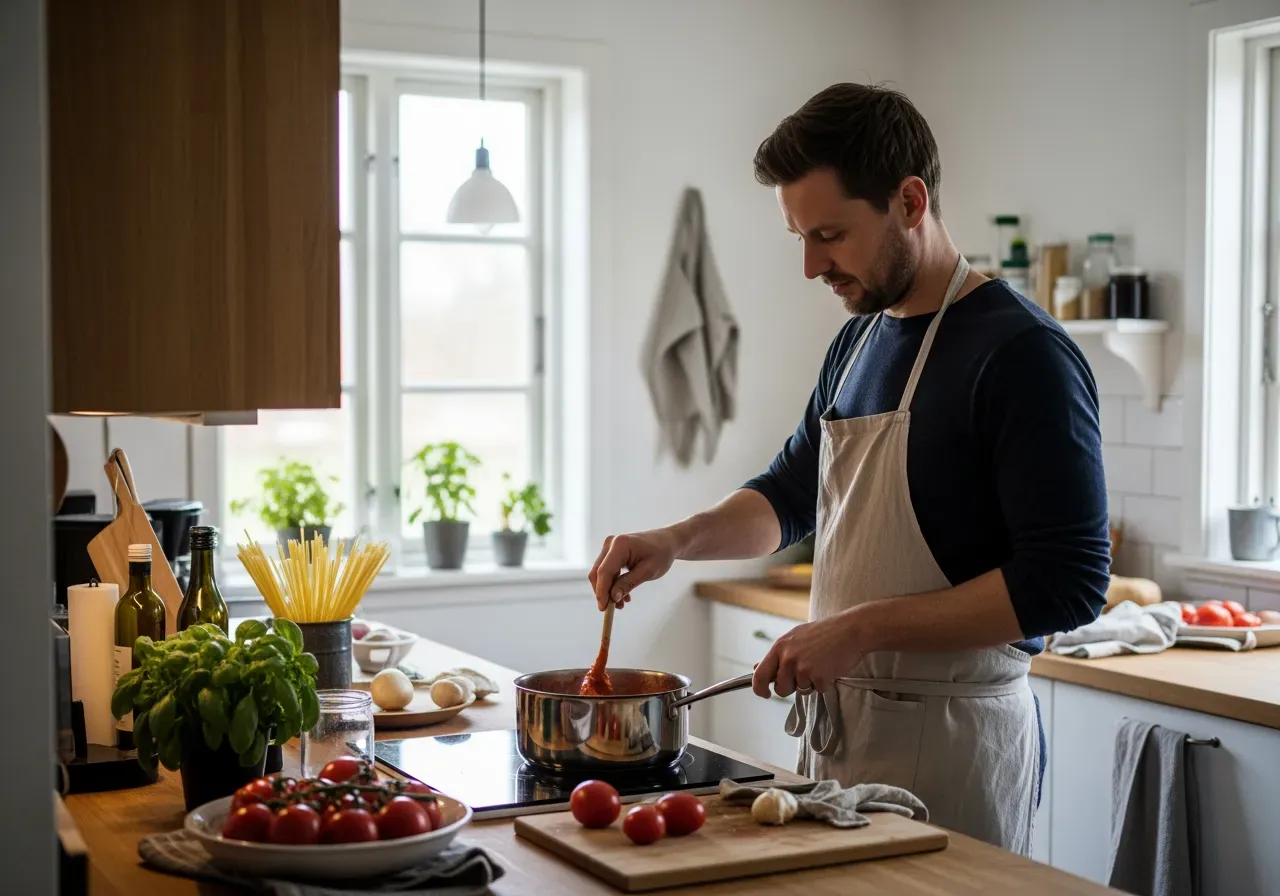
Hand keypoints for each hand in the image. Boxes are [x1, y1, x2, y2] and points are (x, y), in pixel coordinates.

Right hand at [588, 529, 680, 609]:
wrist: (666, 542)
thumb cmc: (661, 554)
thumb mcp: (647, 572)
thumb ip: (628, 584)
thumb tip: (613, 598)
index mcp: (620, 545)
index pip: (604, 571)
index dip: (601, 591)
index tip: (603, 608)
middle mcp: (610, 544)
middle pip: (598, 572)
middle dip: (603, 592)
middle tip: (612, 609)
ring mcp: (609, 547)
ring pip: (601, 573)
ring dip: (608, 590)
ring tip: (621, 604)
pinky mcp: (611, 552)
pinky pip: (607, 571)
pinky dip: (612, 584)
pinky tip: (622, 595)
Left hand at [751, 608, 866, 698]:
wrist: (850, 630)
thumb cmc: (824, 633)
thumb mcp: (795, 638)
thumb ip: (777, 655)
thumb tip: (756, 668)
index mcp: (780, 647)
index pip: (759, 674)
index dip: (759, 688)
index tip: (764, 694)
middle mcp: (788, 658)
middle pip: (781, 688)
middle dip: (791, 687)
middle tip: (805, 674)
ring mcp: (803, 668)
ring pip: (800, 690)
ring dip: (810, 683)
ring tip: (819, 665)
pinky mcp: (819, 676)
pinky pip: (818, 689)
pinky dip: (824, 682)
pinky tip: (829, 667)